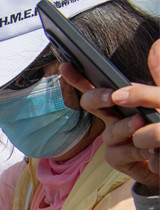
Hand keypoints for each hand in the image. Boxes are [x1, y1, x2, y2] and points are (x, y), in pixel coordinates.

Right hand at [60, 40, 159, 192]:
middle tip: (113, 96)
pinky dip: (135, 150)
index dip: (78, 77)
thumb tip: (157, 45)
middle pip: (92, 104)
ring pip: (110, 131)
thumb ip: (158, 74)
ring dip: (123, 126)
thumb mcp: (159, 98)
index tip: (66, 65)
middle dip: (98, 98)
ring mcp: (113, 139)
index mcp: (119, 101)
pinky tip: (150, 149)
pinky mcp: (118, 158)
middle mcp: (112, 117)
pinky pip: (121, 153)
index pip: (95, 86)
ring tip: (140, 121)